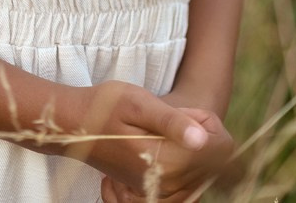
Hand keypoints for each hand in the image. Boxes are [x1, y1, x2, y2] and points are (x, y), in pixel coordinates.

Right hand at [54, 81, 226, 197]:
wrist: (75, 127)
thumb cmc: (106, 107)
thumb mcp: (139, 103)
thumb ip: (173, 121)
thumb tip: (203, 140)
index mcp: (167, 161)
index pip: (220, 146)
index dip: (208, 121)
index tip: (183, 112)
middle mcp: (168, 184)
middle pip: (216, 160)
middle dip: (202, 134)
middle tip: (170, 117)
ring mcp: (162, 193)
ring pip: (205, 171)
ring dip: (195, 149)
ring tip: (164, 130)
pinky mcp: (156, 194)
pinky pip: (191, 182)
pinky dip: (187, 163)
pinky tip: (167, 146)